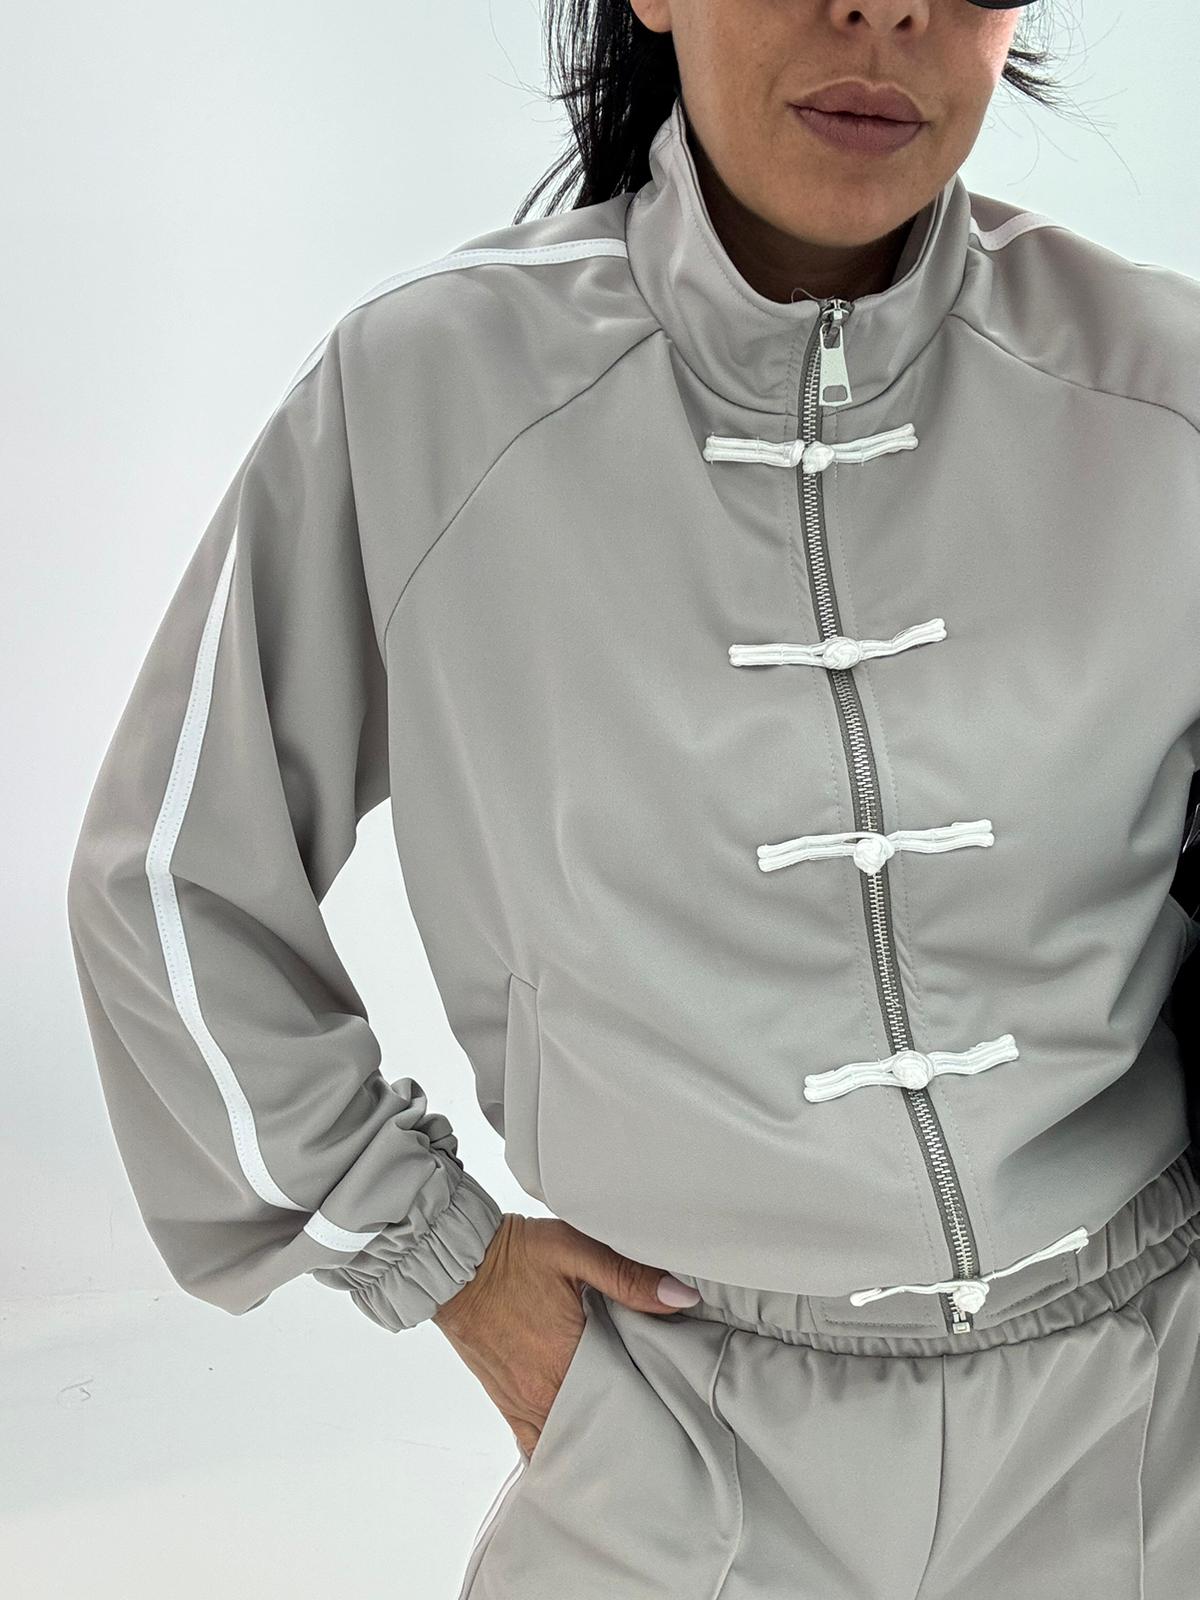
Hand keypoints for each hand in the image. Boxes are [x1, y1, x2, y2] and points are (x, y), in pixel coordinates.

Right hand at [431, 1213, 699, 1457]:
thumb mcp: (575, 1249)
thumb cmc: (516, 1255)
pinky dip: (560, 1449)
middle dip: (630, 1424)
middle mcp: (546, 1390)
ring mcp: (525, 1403)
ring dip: (596, 1438)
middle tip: (659, 1420)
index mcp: (569, 1356)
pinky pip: (537, 1445)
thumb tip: (682, 1298)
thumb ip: (629, 1276)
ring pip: (572, 1440)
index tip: (676, 1400)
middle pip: (602, 1425)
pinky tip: (581, 1451)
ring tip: (626, 1435)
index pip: (627, 1397)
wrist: (457, 1263)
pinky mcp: (508, 1403)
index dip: (654, 1400)